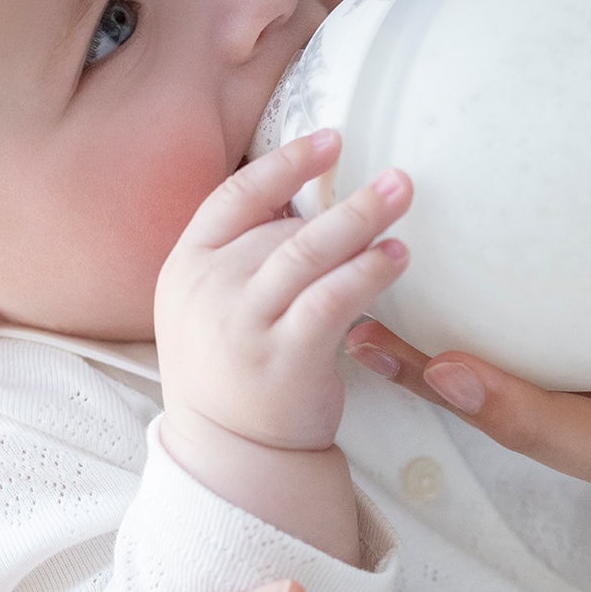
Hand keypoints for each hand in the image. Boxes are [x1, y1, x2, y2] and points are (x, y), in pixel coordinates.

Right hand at [157, 129, 410, 451]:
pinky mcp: (284, 357)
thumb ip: (244, 250)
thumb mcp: (212, 302)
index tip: (331, 140)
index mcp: (187, 266)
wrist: (230, 451)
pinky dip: (366, 272)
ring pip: (307, 252)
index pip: (233, 197)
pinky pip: (331, 299)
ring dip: (361, 220)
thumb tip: (300, 191)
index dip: (283, 163)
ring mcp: (244, 323)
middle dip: (344, 202)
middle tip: (397, 176)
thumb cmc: (233, 368)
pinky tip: (396, 257)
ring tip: (403, 196)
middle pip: (281, 226)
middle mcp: (209, 289)